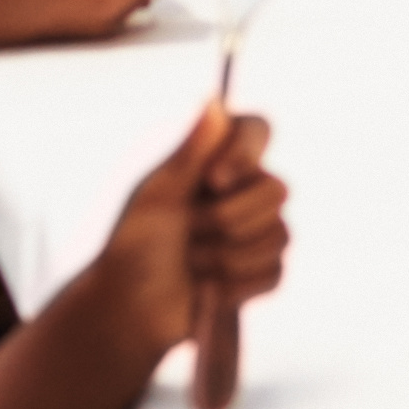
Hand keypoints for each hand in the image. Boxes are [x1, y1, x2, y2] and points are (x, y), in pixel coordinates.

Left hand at [69, 97, 293, 372]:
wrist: (128, 307)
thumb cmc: (134, 243)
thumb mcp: (157, 196)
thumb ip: (190, 152)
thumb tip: (215, 101)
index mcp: (216, 159)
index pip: (258, 130)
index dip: (246, 154)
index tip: (214, 180)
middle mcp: (243, 189)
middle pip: (278, 190)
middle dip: (228, 220)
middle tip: (187, 231)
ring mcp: (258, 230)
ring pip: (279, 236)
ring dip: (226, 257)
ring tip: (191, 262)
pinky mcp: (263, 270)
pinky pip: (274, 272)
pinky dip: (235, 285)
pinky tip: (207, 286)